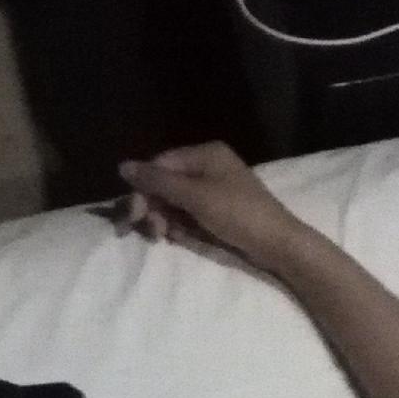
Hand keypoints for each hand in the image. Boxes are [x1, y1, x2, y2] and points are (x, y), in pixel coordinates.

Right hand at [115, 143, 312, 272]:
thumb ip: (158, 181)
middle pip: (166, 184)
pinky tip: (181, 238)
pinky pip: (188, 214)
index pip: (160, 165)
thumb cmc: (237, 213)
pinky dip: (180, 226)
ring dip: (165, 220)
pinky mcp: (217, 211)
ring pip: (174, 202)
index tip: (135, 214)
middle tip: (152, 231)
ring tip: (167, 236)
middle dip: (154, 207)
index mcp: (205, 154)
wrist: (276, 243)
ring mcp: (214, 190)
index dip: (144, 189)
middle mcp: (208, 167)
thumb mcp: (195, 196)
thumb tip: (122, 166)